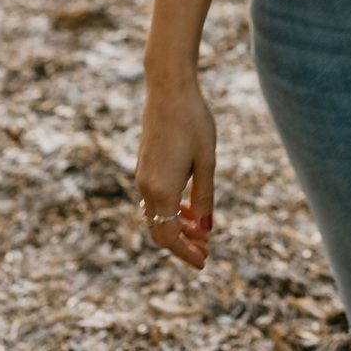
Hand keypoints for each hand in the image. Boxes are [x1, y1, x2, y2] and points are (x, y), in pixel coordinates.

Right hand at [135, 77, 216, 270]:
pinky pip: (154, 199)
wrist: (169, 89)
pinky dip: (171, 209)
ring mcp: (142, 175)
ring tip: (201, 230)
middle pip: (159, 230)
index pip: (169, 236)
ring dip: (177, 226)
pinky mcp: (144, 165)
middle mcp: (146, 186)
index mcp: (162, 189)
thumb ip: (205, 197)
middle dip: (182, 244)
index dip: (185, 252)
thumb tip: (206, 228)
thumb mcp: (207, 161)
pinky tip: (189, 206)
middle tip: (205, 250)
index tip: (203, 262)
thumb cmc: (194, 121)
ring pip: (156, 215)